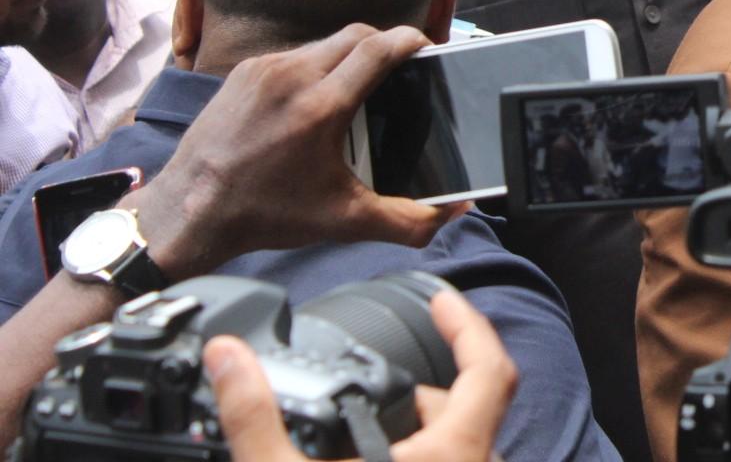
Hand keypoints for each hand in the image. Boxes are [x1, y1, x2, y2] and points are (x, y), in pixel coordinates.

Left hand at [125, 24, 464, 280]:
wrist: (189, 212)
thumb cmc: (265, 214)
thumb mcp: (345, 222)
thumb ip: (407, 219)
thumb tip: (452, 211)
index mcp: (322, 106)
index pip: (381, 46)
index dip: (413, 40)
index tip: (428, 49)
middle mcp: (292, 76)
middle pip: (357, 34)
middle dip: (386, 44)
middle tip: (401, 67)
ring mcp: (264, 70)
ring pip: (324, 44)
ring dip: (349, 56)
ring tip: (359, 87)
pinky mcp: (243, 73)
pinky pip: (293, 56)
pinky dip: (315, 67)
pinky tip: (316, 98)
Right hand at [207, 289, 515, 461]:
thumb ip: (255, 417)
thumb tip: (228, 357)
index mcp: (455, 452)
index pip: (488, 367)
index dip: (466, 325)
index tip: (441, 299)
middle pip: (461, 407)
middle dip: (413, 391)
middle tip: (362, 388)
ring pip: (453, 445)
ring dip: (410, 431)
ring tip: (359, 427)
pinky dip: (412, 456)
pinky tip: (368, 461)